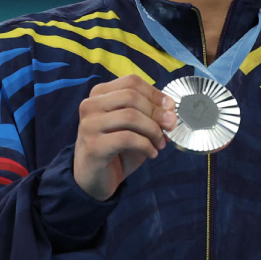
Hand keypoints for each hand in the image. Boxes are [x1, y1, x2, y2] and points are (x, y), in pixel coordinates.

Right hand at [73, 75, 175, 201]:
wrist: (94, 177)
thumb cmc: (117, 148)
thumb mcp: (135, 126)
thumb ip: (150, 113)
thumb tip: (171, 108)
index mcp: (100, 94)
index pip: (131, 82)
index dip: (155, 93)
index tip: (171, 107)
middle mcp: (90, 105)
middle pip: (131, 96)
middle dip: (157, 111)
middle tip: (171, 126)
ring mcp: (89, 125)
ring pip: (130, 116)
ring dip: (153, 130)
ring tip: (161, 143)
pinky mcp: (93, 146)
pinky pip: (127, 138)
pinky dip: (146, 145)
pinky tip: (152, 153)